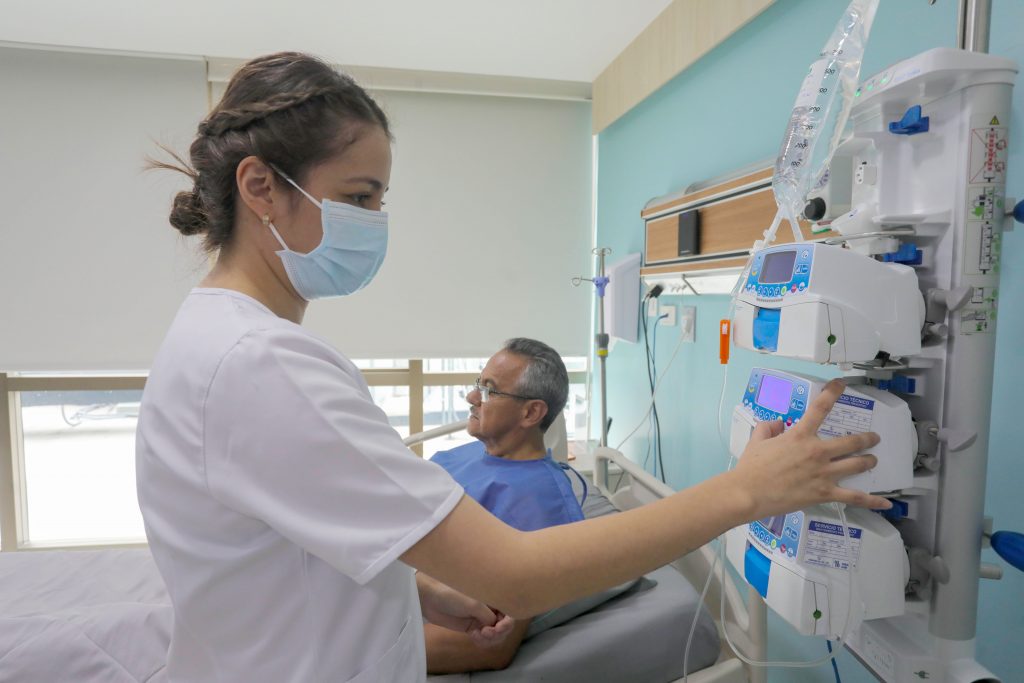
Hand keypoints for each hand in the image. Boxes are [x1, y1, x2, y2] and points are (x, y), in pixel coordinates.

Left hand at [417, 573, 515, 647]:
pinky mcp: (472, 627)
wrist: (430, 597)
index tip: (499, 627)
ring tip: (479, 635)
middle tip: (486, 632)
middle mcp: (490, 607)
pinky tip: (473, 635)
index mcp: (493, 597)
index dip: (508, 622)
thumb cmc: (452, 593)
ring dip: (490, 638)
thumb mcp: (474, 604)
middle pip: (504, 626)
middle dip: (498, 632)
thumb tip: (494, 626)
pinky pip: (484, 639)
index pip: (510, 611)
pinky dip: (482, 641)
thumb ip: (488, 616)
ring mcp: (481, 618)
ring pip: (495, 635)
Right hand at [732, 379, 891, 516]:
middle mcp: (817, 452)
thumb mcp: (756, 440)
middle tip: (872, 438)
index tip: (841, 384)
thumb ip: (768, 428)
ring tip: (873, 460)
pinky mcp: (824, 493)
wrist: (748, 493)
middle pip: (852, 442)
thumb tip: (777, 424)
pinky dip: (872, 500)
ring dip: (869, 461)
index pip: (820, 407)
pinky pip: (854, 497)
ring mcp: (823, 474)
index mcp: (800, 436)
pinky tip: (885, 501)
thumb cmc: (750, 468)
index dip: (833, 392)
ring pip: (857, 465)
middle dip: (866, 438)